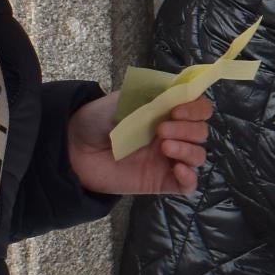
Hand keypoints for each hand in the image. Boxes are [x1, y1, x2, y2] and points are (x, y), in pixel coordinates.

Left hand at [67, 93, 207, 196]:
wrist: (74, 147)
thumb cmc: (97, 119)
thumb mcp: (126, 99)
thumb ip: (154, 94)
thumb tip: (181, 89)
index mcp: (167, 112)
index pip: (199, 109)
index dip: (195, 109)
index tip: (177, 110)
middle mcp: (172, 134)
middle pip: (201, 132)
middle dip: (187, 129)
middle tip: (160, 130)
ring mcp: (167, 159)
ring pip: (198, 155)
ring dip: (188, 149)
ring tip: (164, 147)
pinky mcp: (160, 181)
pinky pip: (187, 184)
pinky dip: (189, 177)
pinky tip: (176, 169)